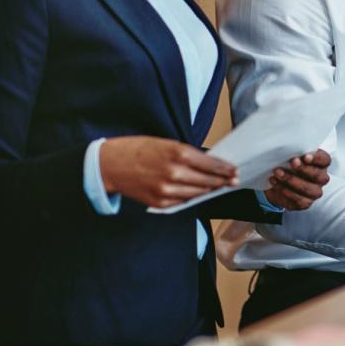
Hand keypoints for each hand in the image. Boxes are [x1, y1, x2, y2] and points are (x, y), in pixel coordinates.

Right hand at [100, 136, 237, 207]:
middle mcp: (174, 173)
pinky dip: (191, 196)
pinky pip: (183, 201)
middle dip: (223, 180)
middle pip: (208, 180)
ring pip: (198, 193)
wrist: (110, 165)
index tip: (234, 170)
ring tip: (219, 186)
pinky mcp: (160, 202)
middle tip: (233, 180)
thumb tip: (209, 163)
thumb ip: (188, 154)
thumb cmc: (139, 149)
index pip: (211, 164)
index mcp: (178, 153)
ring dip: (210, 190)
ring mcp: (167, 190)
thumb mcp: (166, 143)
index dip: (225, 168)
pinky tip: (198, 192)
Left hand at [265, 149, 330, 209]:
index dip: (317, 158)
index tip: (305, 157)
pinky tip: (276, 183)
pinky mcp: (305, 203)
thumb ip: (294, 153)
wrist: (277, 182)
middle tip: (292, 162)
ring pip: (308, 188)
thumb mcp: (291, 156)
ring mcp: (315, 192)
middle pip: (318, 175)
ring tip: (277, 173)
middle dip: (304, 169)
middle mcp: (321, 179)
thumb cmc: (288, 165)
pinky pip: (299, 200)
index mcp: (321, 164)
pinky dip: (286, 191)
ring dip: (292, 180)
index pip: (325, 160)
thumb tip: (288, 151)